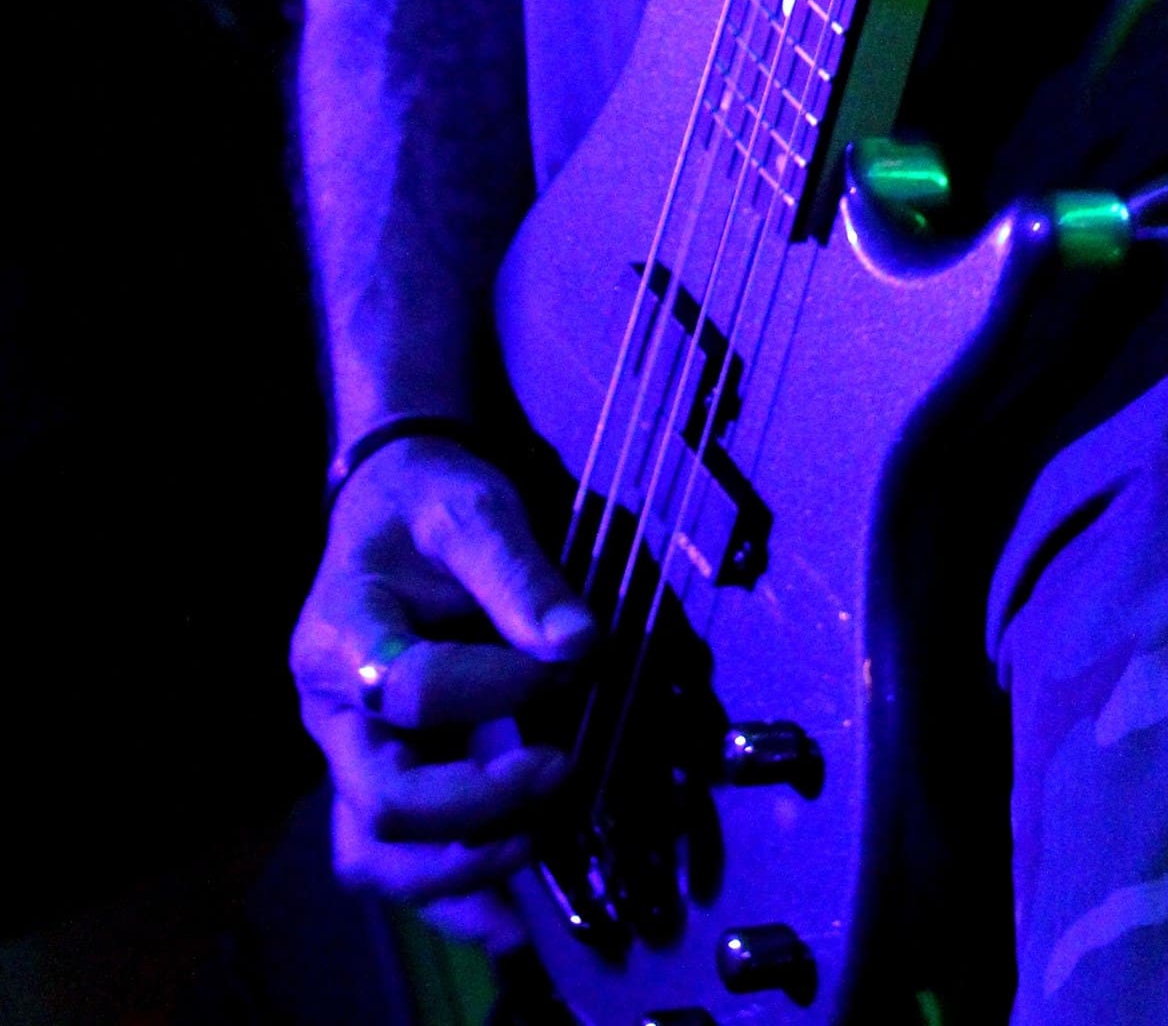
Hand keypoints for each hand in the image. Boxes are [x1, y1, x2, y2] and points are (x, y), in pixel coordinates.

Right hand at [290, 437, 594, 947]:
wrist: (394, 502)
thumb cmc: (428, 502)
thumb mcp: (473, 508)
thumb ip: (520, 574)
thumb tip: (581, 645)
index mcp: (339, 634)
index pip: (410, 688)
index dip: (496, 686)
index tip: (567, 659)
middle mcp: (331, 711)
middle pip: (383, 799)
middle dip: (477, 803)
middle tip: (560, 769)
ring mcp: (351, 756)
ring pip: (376, 855)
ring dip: (459, 870)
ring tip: (536, 847)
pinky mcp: (382, 779)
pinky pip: (397, 860)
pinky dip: (452, 896)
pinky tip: (513, 921)